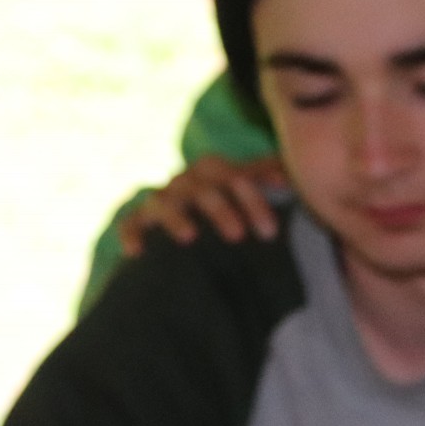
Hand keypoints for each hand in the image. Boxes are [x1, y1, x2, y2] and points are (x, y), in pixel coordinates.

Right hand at [118, 156, 287, 255]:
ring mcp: (162, 200)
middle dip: (220, 210)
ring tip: (190, 238)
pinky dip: (131, 233)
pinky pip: (130, 223)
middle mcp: (188, 182)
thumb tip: (294, 177)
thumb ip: (273, 179)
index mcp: (218, 173)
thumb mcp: (253, 193)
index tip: (269, 231)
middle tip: (238, 237)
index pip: (235, 177)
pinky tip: (137, 252)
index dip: (253, 200)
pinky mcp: (139, 220)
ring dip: (177, 218)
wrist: (193, 229)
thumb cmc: (235, 209)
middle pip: (202, 188)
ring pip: (166, 202)